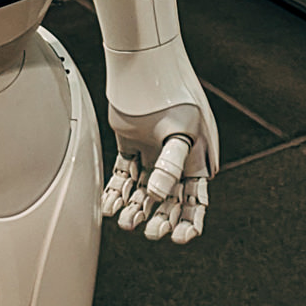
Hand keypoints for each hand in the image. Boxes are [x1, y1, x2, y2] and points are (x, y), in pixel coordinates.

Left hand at [101, 94, 218, 246]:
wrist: (145, 67)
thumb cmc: (172, 95)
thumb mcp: (179, 131)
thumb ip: (170, 166)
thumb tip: (157, 195)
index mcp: (195, 159)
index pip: (195, 199)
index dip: (188, 221)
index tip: (178, 238)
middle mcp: (174, 160)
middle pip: (168, 200)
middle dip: (159, 218)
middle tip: (149, 232)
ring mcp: (152, 154)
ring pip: (142, 191)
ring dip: (135, 208)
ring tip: (125, 221)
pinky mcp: (131, 146)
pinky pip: (124, 175)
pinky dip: (117, 191)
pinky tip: (110, 205)